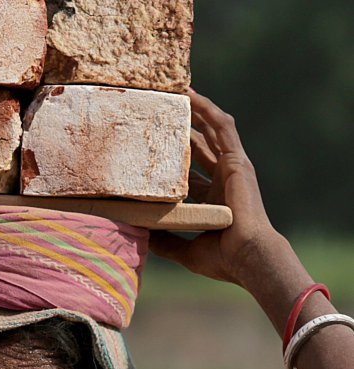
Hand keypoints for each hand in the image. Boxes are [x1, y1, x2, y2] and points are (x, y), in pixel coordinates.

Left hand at [150, 90, 282, 289]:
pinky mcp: (237, 160)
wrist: (247, 256)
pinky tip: (191, 93)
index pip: (188, 174)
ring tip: (173, 91)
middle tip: (157, 113)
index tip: (149, 150)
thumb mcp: (185, 249)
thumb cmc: (222, 259)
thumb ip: (164, 240)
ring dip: (193, 110)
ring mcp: (231, 168)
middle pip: (197, 147)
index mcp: (212, 201)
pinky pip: (222, 127)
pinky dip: (208, 109)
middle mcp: (222, 181)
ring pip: (209, 131)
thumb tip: (139, 234)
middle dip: (180, 130)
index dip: (171, 161)